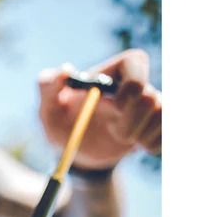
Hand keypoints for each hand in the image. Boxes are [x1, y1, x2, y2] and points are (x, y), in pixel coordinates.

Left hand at [38, 49, 161, 168]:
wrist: (79, 155)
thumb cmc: (61, 127)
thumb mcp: (48, 111)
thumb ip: (48, 88)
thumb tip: (66, 70)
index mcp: (111, 74)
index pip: (136, 61)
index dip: (131, 84)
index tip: (116, 106)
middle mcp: (135, 85)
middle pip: (152, 97)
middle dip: (132, 123)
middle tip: (116, 133)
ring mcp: (150, 105)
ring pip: (164, 116)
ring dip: (141, 135)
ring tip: (123, 139)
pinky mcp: (157, 126)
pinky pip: (168, 134)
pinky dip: (154, 145)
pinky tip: (138, 146)